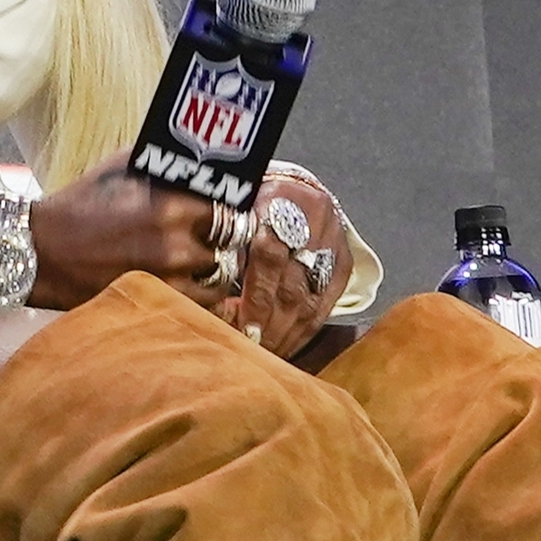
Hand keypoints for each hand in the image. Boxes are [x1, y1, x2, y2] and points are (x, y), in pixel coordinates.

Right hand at [28, 163, 227, 309]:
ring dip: (212, 271)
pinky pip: (199, 306)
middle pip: (229, 245)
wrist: (39, 251)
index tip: (225, 211)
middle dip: (222, 240)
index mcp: (169, 206)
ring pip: (219, 279)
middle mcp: (175, 245)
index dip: (229, 210)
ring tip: (197, 264)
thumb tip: (200, 165)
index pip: (229, 208)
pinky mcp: (154, 304)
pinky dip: (198, 297)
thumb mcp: (120, 169)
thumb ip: (164, 167)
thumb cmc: (79, 205)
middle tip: (213, 237)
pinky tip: (188, 287)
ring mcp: (167, 280)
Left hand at [210, 162, 356, 353]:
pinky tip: (286, 347)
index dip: (255, 295)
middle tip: (247, 349)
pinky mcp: (343, 262)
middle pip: (291, 283)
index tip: (237, 324)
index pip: (270, 253)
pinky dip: (304, 330)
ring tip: (263, 355)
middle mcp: (313, 218)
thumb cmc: (246, 199)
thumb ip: (217, 238)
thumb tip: (197, 287)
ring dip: (284, 334)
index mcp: (279, 198)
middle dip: (267, 323)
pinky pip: (325, 304)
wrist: (290, 185)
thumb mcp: (228, 207)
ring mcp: (333, 242)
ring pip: (310, 299)